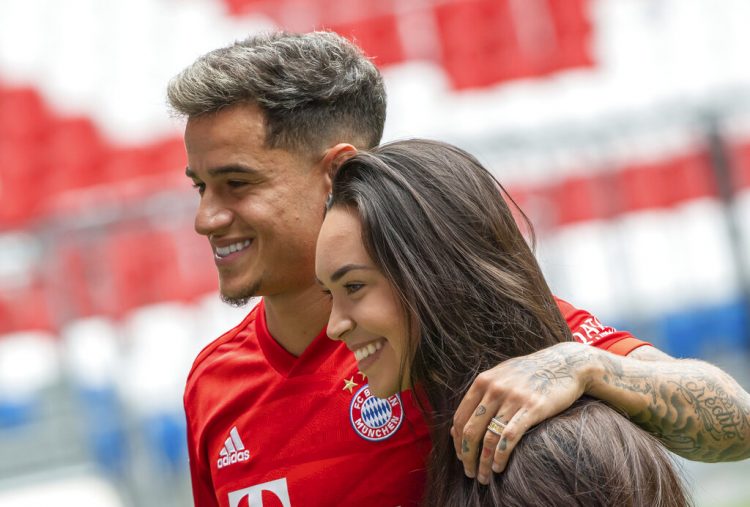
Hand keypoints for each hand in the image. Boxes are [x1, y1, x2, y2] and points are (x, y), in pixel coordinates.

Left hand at [450, 342, 592, 483]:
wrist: (564, 363)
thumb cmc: (530, 373)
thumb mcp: (501, 377)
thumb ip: (480, 397)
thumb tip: (457, 426)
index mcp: (483, 382)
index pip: (460, 418)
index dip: (457, 442)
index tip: (461, 457)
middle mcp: (494, 389)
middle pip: (470, 431)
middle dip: (467, 457)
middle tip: (470, 473)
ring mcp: (513, 398)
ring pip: (488, 438)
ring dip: (483, 462)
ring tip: (485, 477)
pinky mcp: (532, 408)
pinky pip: (509, 437)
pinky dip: (500, 455)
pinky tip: (498, 466)